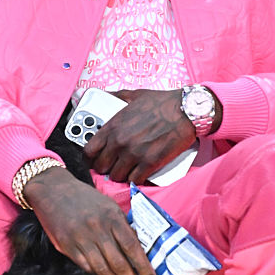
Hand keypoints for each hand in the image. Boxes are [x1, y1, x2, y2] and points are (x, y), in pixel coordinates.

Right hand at [24, 166, 156, 274]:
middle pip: (118, 263)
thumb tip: (136, 250)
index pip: (132, 246)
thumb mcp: (109, 206)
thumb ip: (122, 227)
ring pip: (102, 270)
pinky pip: (86, 267)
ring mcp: (81, 240)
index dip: (143, 267)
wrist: (53, 190)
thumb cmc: (85, 198)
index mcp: (112, 217)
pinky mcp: (67, 247)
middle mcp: (97, 229)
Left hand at [83, 88, 203, 183]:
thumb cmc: (162, 102)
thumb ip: (116, 97)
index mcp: (113, 126)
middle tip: (113, 165)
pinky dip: (136, 179)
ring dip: (122, 175)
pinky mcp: (150, 163)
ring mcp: (134, 154)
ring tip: (128, 170)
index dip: (91, 157)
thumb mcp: (134, 95)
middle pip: (101, 167)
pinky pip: (135, 180)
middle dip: (106, 168)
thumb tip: (105, 95)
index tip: (96, 158)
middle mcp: (120, 142)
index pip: (89, 151)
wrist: (185, 110)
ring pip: (117, 176)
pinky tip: (140, 174)